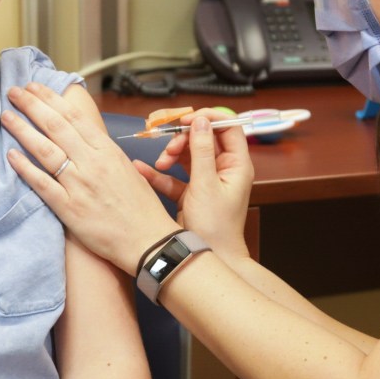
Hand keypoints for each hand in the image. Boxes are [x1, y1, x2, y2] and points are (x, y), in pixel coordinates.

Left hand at [1, 83, 179, 274]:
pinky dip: (25, 168)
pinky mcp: (70, 209)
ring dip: (23, 130)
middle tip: (13, 92)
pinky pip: (43, 184)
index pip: (73, 116)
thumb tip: (83, 135)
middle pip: (56, 126)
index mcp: (107, 150)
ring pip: (45, 150)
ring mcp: (80, 185)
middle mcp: (92, 163)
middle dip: (31, 105)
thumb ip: (102, 151)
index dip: (50, 99)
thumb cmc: (140, 206)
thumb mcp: (126, 168)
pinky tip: (11, 155)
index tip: (34, 87)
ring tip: (6, 116)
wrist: (149, 241)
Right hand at [136, 109, 253, 260]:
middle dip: (183, 137)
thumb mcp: (205, 185)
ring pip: (186, 154)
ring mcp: (205, 180)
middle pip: (203, 138)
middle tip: (168, 143)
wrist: (205, 260)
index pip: (228, 127)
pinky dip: (159, 172)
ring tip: (161, 162)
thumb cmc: (215, 228)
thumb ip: (201, 151)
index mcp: (236, 165)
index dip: (208, 118)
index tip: (187, 118)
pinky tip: (143, 170)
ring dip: (170, 153)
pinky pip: (174, 175)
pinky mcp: (190, 191)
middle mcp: (223, 169)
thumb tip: (200, 122)